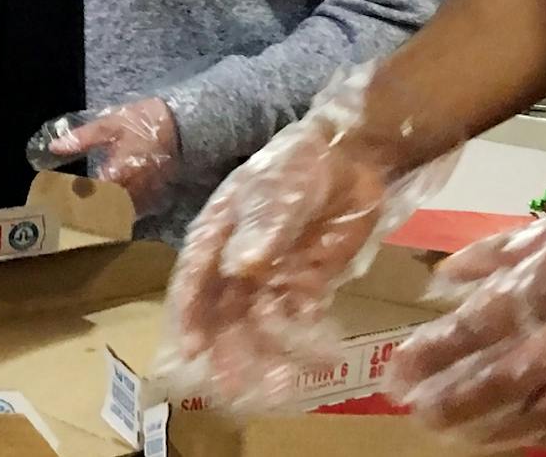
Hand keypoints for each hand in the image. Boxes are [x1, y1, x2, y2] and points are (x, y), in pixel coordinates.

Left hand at [42, 98, 179, 214]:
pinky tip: (112, 206)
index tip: (61, 202)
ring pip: (120, 215)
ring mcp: (146, 197)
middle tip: (71, 211)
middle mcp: (132, 191)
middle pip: (104, 212)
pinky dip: (122, 211)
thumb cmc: (143, 123)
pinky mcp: (155, 197)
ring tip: (88, 212)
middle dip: (88, 213)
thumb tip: (54, 147)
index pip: (90, 199)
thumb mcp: (110, 124)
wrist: (182, 125)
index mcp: (117, 174)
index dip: (75, 202)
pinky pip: (136, 211)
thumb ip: (82, 138)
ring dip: (105, 214)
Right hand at [163, 65, 457, 412]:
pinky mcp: (307, 282)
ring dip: (268, 355)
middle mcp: (238, 258)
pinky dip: (305, 341)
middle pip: (224, 312)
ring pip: (260, 324)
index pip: (193, 279)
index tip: (190, 354)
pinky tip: (320, 358)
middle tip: (236, 391)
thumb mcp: (279, 188)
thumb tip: (239, 269)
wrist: (356, 153)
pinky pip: (299, 319)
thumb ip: (261, 228)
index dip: (189, 317)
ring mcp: (272, 273)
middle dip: (228, 352)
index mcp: (218, 231)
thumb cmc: (304, 161)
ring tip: (285, 386)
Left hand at [388, 125, 545, 448]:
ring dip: (497, 426)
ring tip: (457, 434)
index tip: (400, 368)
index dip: (438, 350)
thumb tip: (443, 275)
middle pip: (508, 375)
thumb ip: (499, 251)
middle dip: (457, 397)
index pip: (482, 321)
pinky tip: (523, 441)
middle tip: (418, 411)